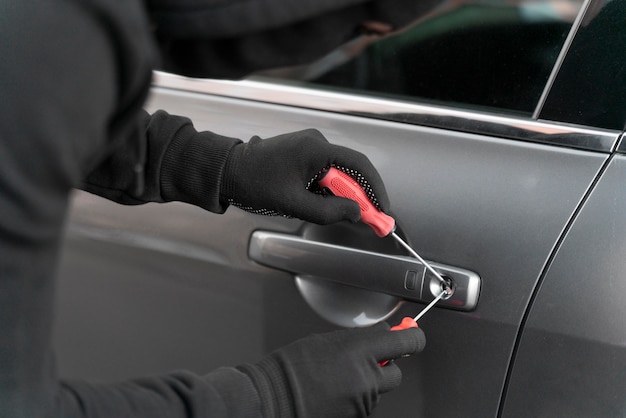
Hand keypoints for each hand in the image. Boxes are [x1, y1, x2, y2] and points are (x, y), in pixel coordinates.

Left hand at [220, 129, 389, 223]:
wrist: (226, 171)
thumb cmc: (253, 182)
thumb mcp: (293, 204)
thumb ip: (328, 211)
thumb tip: (354, 214)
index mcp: (316, 149)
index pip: (359, 165)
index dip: (375, 189)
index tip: (382, 209)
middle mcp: (316, 143)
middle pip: (350, 171)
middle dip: (360, 197)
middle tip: (369, 219)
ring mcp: (308, 147)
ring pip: (336, 174)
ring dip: (341, 195)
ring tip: (338, 215)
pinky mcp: (301, 155)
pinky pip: (324, 173)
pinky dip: (328, 190)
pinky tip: (321, 205)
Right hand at [238, 323, 425, 417]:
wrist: (274, 397)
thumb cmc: (293, 366)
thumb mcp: (326, 340)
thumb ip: (358, 339)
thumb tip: (380, 336)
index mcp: (359, 350)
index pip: (406, 341)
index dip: (413, 337)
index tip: (413, 334)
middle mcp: (366, 377)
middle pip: (397, 372)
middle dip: (387, 366)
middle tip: (371, 361)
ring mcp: (362, 400)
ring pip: (379, 390)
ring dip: (367, 383)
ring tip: (338, 377)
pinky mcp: (357, 416)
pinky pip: (365, 404)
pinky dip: (355, 397)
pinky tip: (334, 391)